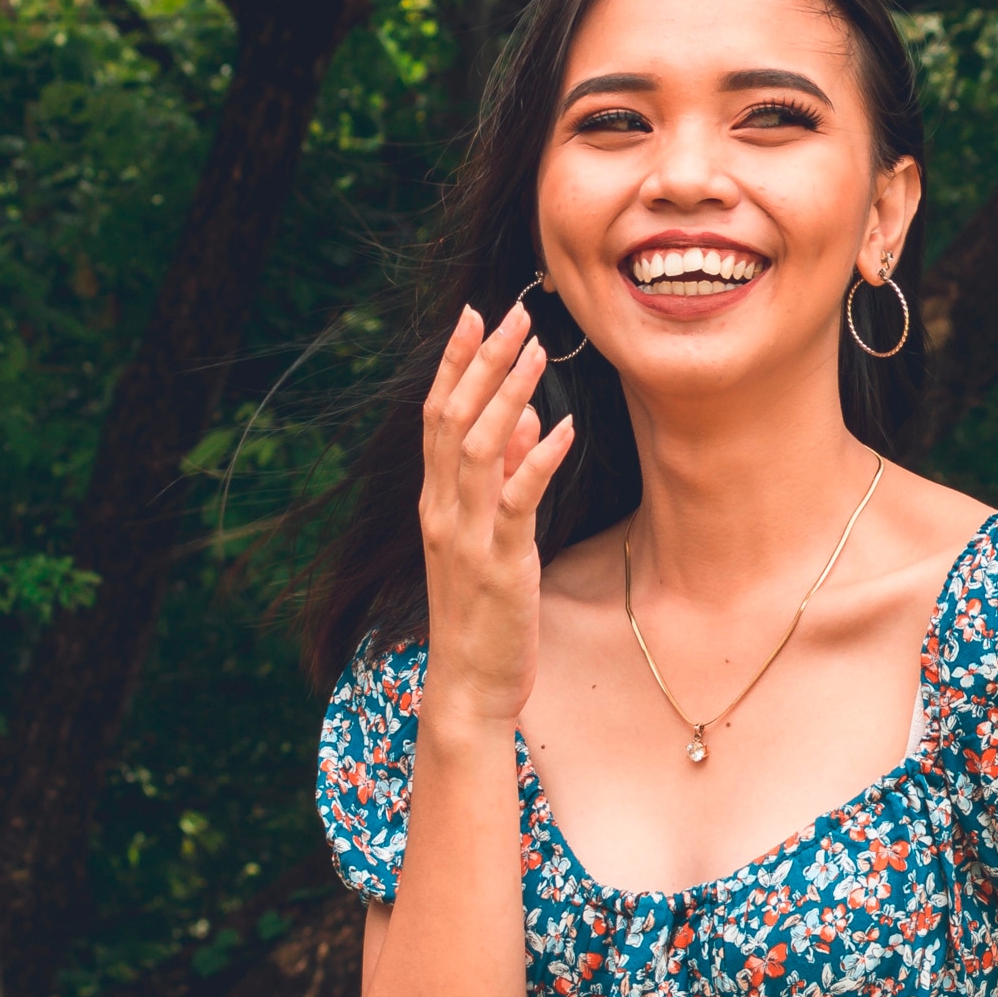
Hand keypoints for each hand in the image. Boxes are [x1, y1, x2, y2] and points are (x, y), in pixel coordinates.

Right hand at [417, 301, 576, 727]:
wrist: (469, 682)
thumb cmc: (481, 612)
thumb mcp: (487, 537)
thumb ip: (499, 478)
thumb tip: (522, 421)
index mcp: (436, 501)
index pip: (436, 416)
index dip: (454, 363)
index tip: (472, 315)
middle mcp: (442, 511)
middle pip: (454, 419)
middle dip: (483, 363)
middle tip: (512, 314)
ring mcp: (467, 537)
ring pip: (480, 449)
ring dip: (508, 395)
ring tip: (537, 352)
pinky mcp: (499, 564)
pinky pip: (516, 502)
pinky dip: (537, 461)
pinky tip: (561, 429)